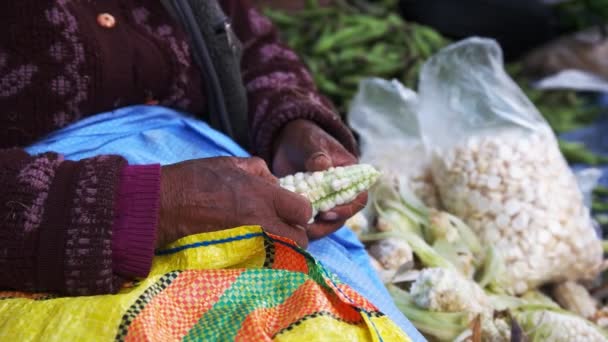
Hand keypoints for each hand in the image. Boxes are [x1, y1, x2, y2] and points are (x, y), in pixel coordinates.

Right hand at [157, 157, 311, 247]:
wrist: (161, 207)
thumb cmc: (192, 181)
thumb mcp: (229, 164)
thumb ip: (259, 171)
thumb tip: (276, 182)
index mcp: (262, 195)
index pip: (303, 210)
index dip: (299, 210)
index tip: (289, 211)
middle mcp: (261, 221)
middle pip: (300, 238)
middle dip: (294, 234)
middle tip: (280, 229)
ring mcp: (250, 245)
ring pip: (285, 256)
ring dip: (282, 250)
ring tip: (266, 241)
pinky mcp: (237, 261)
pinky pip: (264, 266)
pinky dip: (264, 261)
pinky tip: (252, 252)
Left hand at [272, 119, 366, 239]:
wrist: (287, 143)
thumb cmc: (305, 139)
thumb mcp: (311, 142)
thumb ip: (317, 153)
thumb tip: (322, 165)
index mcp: (350, 175)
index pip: (358, 197)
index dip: (347, 209)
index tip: (328, 212)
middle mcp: (341, 191)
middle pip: (343, 215)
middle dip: (328, 224)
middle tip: (308, 226)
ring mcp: (325, 200)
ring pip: (326, 222)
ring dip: (314, 228)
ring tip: (297, 228)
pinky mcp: (309, 206)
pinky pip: (309, 220)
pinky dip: (301, 224)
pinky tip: (287, 224)